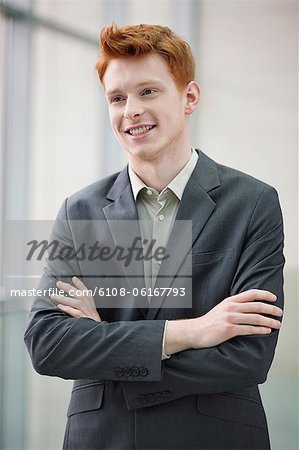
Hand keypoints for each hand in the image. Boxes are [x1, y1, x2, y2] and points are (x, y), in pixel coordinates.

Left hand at [50, 277, 100, 321]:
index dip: (80, 284)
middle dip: (68, 288)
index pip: (86, 291)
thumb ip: (81, 307)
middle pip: (78, 294)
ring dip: (64, 298)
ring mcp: (87, 313)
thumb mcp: (89, 314)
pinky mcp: (85, 320)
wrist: (99, 334)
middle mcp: (89, 307)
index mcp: (91, 304)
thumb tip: (68, 304)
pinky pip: (76, 313)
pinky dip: (68, 309)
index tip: (74, 278)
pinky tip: (60, 307)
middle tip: (58, 283)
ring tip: (53, 296)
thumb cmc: (92, 324)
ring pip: (76, 302)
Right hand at [164, 289, 282, 354]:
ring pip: (255, 318)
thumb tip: (251, 307)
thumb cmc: (209, 322)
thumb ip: (235, 306)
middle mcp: (231, 307)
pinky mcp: (229, 330)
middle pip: (256, 306)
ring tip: (277, 324)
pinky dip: (260, 330)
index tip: (274, 298)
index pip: (251, 294)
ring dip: (269, 321)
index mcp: (230, 300)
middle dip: (271, 309)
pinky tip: (267, 331)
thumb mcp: (222, 308)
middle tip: (279, 313)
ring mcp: (230, 318)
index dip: (264, 295)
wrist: (195, 331)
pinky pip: (249, 329)